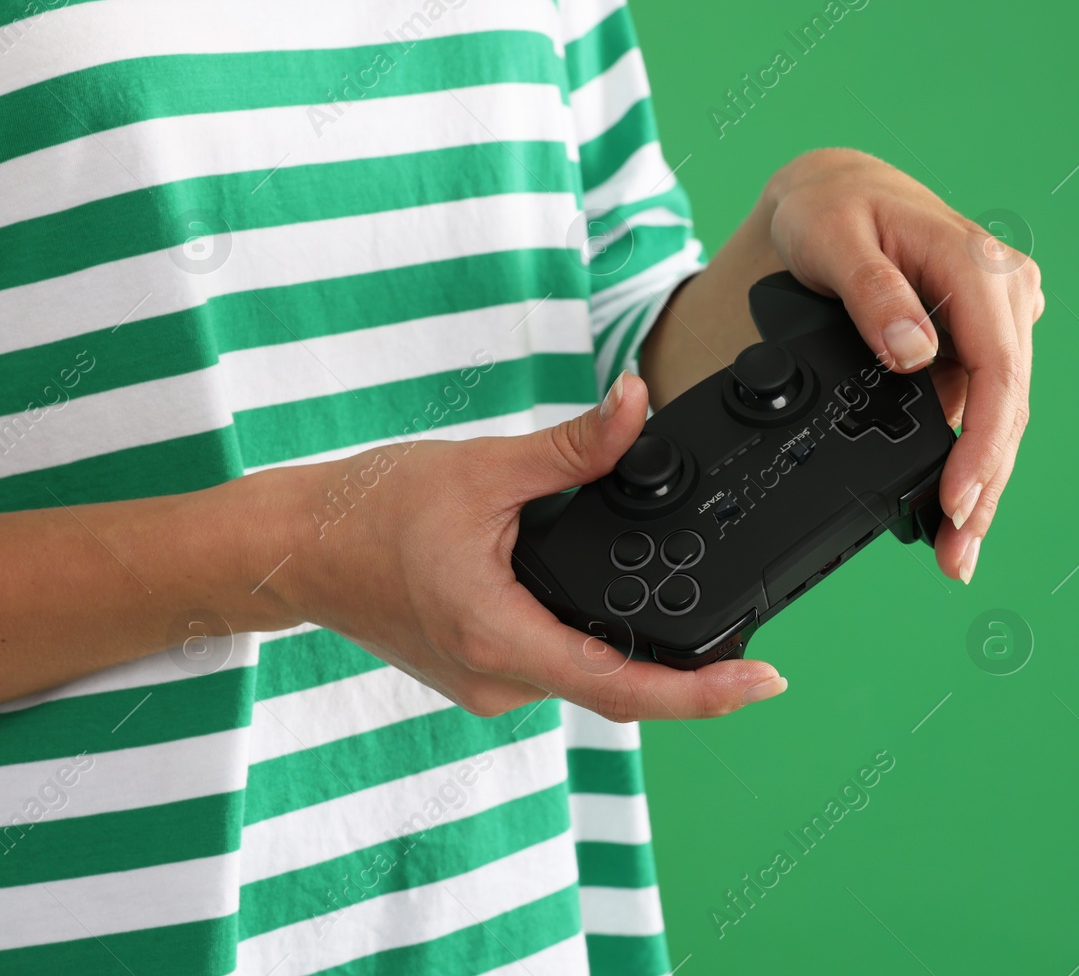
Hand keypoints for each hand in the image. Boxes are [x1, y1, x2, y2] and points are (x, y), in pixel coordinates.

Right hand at [277, 372, 786, 721]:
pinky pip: (557, 664)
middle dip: (687, 671)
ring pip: (586, 675)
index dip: (702, 694)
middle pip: (617, 688)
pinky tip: (617, 603)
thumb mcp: (483, 468)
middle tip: (750, 644)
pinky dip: (595, 639)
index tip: (762, 683)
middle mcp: (497, 678)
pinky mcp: (481, 670)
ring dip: (637, 650)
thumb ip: (572, 447)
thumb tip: (636, 407)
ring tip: (692, 616)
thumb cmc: (367, 511)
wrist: (293, 546)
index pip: (623, 688)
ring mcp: (487, 683)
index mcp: (499, 636)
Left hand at [765, 149, 1042, 583]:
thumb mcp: (832, 239)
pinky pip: (984, 406)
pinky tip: (951, 508)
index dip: (981, 445)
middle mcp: (1004, 291)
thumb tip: (914, 352)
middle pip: (1009, 406)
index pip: (999, 369)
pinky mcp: (984, 339)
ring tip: (954, 551)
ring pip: (1001, 416)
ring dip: (981, 484)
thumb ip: (873, 294)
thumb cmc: (832, 209)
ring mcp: (999, 317)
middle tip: (956, 555)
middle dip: (984, 488)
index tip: (956, 500)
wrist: (836, 194)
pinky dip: (968, 457)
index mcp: (978, 266)